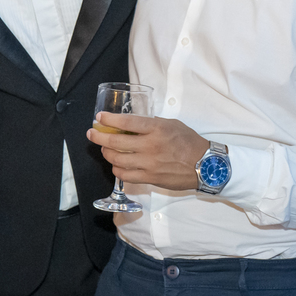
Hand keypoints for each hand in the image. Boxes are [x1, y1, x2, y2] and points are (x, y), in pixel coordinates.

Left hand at [86, 113, 209, 191]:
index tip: (100, 117)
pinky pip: (125, 175)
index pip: (126, 122)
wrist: (204, 165)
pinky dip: (116, 168)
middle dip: (99, 136)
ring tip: (104, 148)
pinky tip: (115, 164)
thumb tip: (133, 125)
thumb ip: (152, 124)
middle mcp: (150, 146)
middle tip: (92, 133)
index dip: (109, 119)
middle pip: (116, 141)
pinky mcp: (149, 178)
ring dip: (106, 152)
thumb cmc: (189, 142)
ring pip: (117, 159)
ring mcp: (148, 164)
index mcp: (156, 129)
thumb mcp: (171, 124)